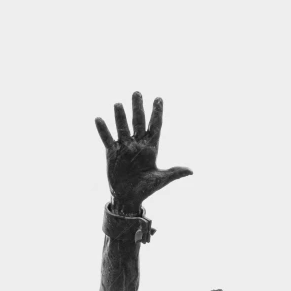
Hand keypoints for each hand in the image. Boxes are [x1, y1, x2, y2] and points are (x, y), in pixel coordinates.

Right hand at [95, 92, 191, 212]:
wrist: (128, 197)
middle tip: (137, 92)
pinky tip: (99, 119)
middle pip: (138, 122)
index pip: (154, 127)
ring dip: (120, 117)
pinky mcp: (111, 153)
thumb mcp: (161, 180)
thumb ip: (174, 172)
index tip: (158, 98)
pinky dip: (103, 130)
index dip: (156, 113)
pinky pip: (107, 139)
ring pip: (122, 128)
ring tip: (118, 104)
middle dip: (138, 108)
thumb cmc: (146, 189)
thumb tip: (191, 171)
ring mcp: (124, 147)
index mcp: (150, 148)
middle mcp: (137, 145)